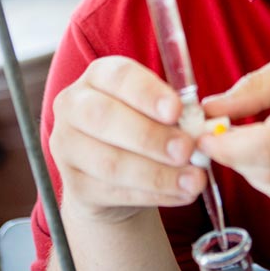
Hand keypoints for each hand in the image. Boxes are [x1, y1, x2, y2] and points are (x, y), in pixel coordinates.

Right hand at [50, 55, 206, 222]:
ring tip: (194, 180)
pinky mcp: (74, 184)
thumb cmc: (141, 124)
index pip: (119, 76)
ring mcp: (67, 146)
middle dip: (151, 136)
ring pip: (110, 162)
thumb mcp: (156, 108)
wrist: (110, 169)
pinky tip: (181, 194)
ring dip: (157, 173)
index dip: (148, 93)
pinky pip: (113, 192)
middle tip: (187, 149)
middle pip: (105, 117)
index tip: (177, 110)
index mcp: (100, 75)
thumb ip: (175, 112)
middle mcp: (75, 105)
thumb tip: (201, 128)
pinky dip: (153, 195)